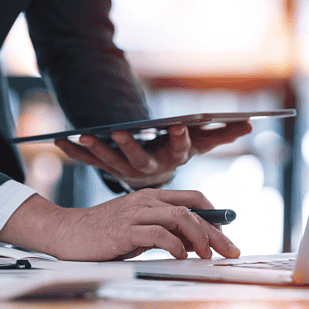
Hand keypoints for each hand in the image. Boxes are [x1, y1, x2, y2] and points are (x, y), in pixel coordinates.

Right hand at [0, 190, 240, 260]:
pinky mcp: (124, 229)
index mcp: (153, 196)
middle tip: (230, 250)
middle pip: (192, 210)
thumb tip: (194, 242)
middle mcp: (147, 200)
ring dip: (199, 237)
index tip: (227, 235)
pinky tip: (181, 255)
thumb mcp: (139, 227)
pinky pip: (157, 233)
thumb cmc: (104, 232)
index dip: (215, 214)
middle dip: (216, 231)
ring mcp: (136, 212)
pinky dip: (174, 244)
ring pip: (179, 217)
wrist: (66, 232)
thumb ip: (164, 230)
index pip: (194, 198)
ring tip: (207, 255)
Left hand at [55, 121, 251, 189]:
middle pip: (139, 159)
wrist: (154, 186)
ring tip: (84, 134)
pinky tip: (58, 141)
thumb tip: (249, 123)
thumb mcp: (202, 142)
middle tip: (120, 132)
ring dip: (97, 149)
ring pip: (110, 161)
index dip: (181, 139)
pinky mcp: (108, 166)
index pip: (179, 149)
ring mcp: (125, 168)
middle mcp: (149, 168)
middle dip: (129, 145)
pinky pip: (90, 162)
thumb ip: (223, 133)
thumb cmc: (178, 154)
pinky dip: (74, 153)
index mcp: (172, 160)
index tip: (180, 125)